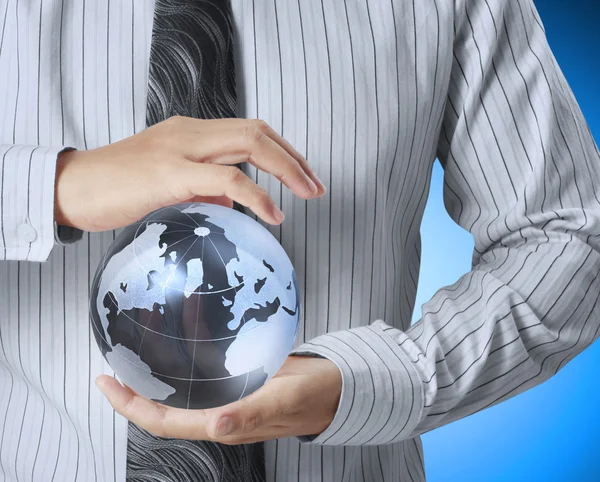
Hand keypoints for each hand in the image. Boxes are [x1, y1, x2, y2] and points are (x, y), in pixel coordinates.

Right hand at [54, 117, 324, 231]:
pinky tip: (273, 213)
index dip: (282, 151)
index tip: (302, 175)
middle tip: (316, 186)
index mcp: (191, 133)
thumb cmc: (116, 187)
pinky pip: (226, 179)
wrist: (72, 188)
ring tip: (307, 194)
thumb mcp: (168, 184)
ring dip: (287, 168)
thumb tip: (231, 203)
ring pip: (249, 143)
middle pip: (257, 132)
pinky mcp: (170, 172)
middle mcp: (190, 132)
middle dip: (294, 158)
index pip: (249, 131)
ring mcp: (180, 148)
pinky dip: (257, 194)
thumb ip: (202, 188)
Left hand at [96, 356, 341, 443]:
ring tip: (141, 340)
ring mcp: (226, 397)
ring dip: (158, 368)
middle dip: (135, 387)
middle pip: (164, 407)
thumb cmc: (312, 398)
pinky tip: (183, 330)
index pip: (164, 422)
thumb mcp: (284, 400)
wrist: (333, 388)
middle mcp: (217, 413)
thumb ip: (251, 413)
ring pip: (181, 388)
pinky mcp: (236, 381)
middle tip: (115, 358)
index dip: (131, 407)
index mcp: (222, 424)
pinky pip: (203, 369)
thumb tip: (215, 425)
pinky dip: (187, 352)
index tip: (107, 382)